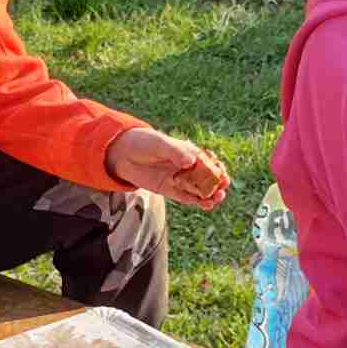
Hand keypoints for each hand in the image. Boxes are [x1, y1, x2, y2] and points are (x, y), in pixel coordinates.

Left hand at [105, 128, 230, 209]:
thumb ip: (175, 152)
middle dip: (218, 183)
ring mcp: (179, 179)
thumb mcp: (160, 144)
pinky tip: (206, 204)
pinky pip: (187, 197)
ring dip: (210, 195)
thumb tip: (191, 162)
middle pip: (207, 177)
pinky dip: (197, 201)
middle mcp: (186, 167)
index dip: (218, 168)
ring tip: (217, 198)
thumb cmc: (144, 143)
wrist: (123, 154)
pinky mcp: (170, 190)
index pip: (208, 161)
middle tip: (223, 188)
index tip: (223, 174)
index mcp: (188, 152)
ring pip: (199, 189)